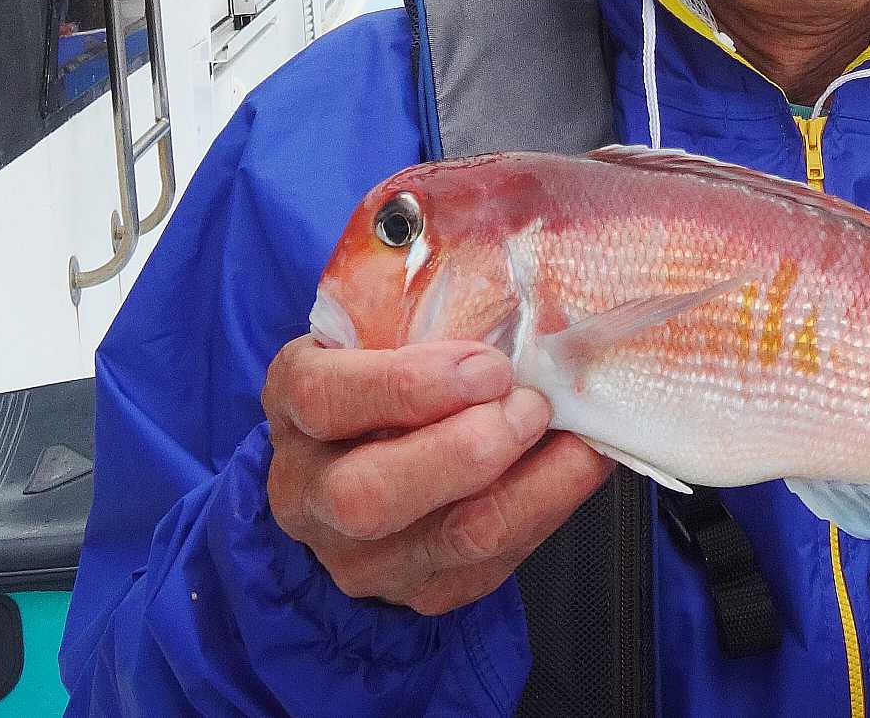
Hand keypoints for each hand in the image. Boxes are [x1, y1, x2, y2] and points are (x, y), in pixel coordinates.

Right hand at [261, 335, 612, 615]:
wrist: (363, 457)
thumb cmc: (388, 371)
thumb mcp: (382, 329)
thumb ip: (426, 310)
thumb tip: (524, 277)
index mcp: (293, 403)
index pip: (322, 398)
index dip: (408, 385)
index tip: (487, 365)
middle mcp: (308, 491)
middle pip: (369, 495)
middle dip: (468, 449)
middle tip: (530, 404)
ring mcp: (359, 555)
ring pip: (447, 540)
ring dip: (528, 483)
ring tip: (568, 432)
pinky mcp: (420, 591)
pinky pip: (492, 564)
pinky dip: (547, 508)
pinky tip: (576, 466)